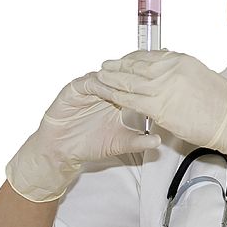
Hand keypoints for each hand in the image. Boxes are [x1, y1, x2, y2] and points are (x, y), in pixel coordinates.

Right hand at [6, 71, 161, 202]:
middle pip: (123, 75)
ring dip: (118, 79)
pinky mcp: (74, 89)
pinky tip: (108, 91)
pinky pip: (88, 83)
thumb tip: (158, 141)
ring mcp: (90, 88)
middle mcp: (105, 90)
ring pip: (107, 76)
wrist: (63, 150)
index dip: (148, 84)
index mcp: (118, 99)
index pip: (135, 85)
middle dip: (136, 76)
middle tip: (149, 75)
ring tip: (130, 83)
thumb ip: (139, 142)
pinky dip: (99, 85)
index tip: (163, 83)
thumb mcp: (120, 143)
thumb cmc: (90, 144)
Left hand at [89, 50, 226, 189]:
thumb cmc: (221, 104)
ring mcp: (162, 87)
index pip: (149, 55)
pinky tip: (107, 94)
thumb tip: (170, 68)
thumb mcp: (200, 77)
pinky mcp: (158, 106)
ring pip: (128, 80)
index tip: (123, 60)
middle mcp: (169, 69)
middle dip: (117, 66)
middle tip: (104, 66)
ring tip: (99, 78)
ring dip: (111, 79)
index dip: (132, 58)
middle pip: (135, 65)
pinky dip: (115, 95)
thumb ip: (181, 72)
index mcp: (180, 60)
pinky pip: (130, 99)